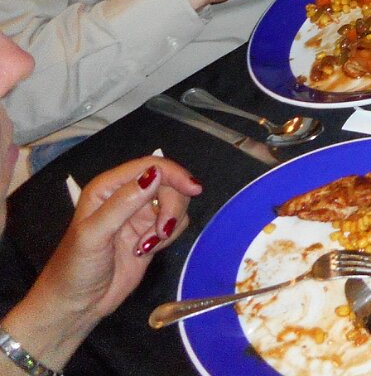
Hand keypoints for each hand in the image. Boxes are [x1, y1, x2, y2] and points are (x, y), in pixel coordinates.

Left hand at [27, 157, 200, 328]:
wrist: (77, 305)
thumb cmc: (76, 268)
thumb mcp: (94, 234)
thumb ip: (123, 203)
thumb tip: (156, 174)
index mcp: (108, 188)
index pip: (150, 166)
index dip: (174, 174)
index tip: (193, 190)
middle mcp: (126, 196)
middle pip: (169, 184)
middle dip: (172, 207)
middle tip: (162, 232)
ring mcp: (139, 215)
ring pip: (175, 203)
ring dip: (170, 224)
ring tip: (149, 246)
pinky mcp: (150, 234)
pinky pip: (175, 223)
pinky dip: (169, 236)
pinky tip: (148, 250)